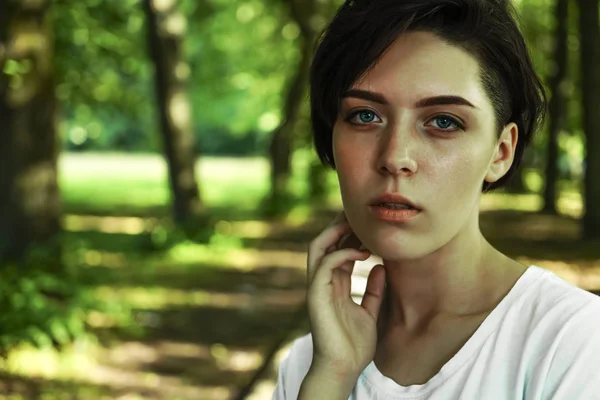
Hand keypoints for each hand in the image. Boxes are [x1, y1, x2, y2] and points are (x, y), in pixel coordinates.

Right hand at [305, 212, 386, 380]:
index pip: (337, 249)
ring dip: (335, 232)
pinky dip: (342, 254)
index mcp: (333, 284)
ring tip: (357, 225)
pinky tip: (362, 253)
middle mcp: (322, 282)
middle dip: (340, 225)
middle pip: (324, 242)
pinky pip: (325, 265)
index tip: (370, 225)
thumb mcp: (370, 311)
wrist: (344, 368)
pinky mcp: (316, 295)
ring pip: (318, 247)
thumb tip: (380, 268)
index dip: (350, 234)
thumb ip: (373, 290)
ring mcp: (317, 287)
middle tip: (361, 215)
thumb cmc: (355, 345)